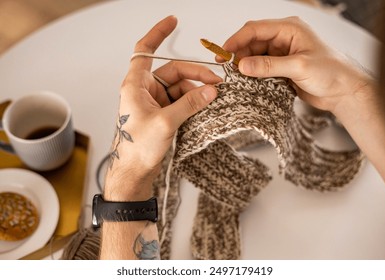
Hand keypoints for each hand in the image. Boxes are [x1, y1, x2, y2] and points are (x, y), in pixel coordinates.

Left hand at [105, 16, 221, 199]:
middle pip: (173, 71)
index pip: (145, 50)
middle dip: (196, 75)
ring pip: (180, 87)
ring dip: (197, 92)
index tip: (173, 21)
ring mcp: (154, 102)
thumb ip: (189, 104)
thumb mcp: (166, 123)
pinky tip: (205, 108)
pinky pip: (181, 101)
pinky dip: (193, 103)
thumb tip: (210, 90)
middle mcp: (144, 90)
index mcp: (136, 85)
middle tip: (217, 84)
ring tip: (213, 100)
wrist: (135, 172)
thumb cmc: (138, 148)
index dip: (158, 33)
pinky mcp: (162, 113)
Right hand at [221, 17, 384, 187]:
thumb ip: (269, 66)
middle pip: (252, 42)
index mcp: (289, 29)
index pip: (256, 29)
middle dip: (238, 53)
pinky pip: (260, 67)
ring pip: (254, 55)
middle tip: (226, 68)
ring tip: (235, 76)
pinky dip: (252, 73)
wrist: (343, 92)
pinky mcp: (281, 67)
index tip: (223, 52)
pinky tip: (246, 81)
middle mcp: (283, 38)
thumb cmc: (330, 72)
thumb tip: (242, 65)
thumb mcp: (298, 67)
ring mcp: (281, 53)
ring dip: (244, 65)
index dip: (237, 39)